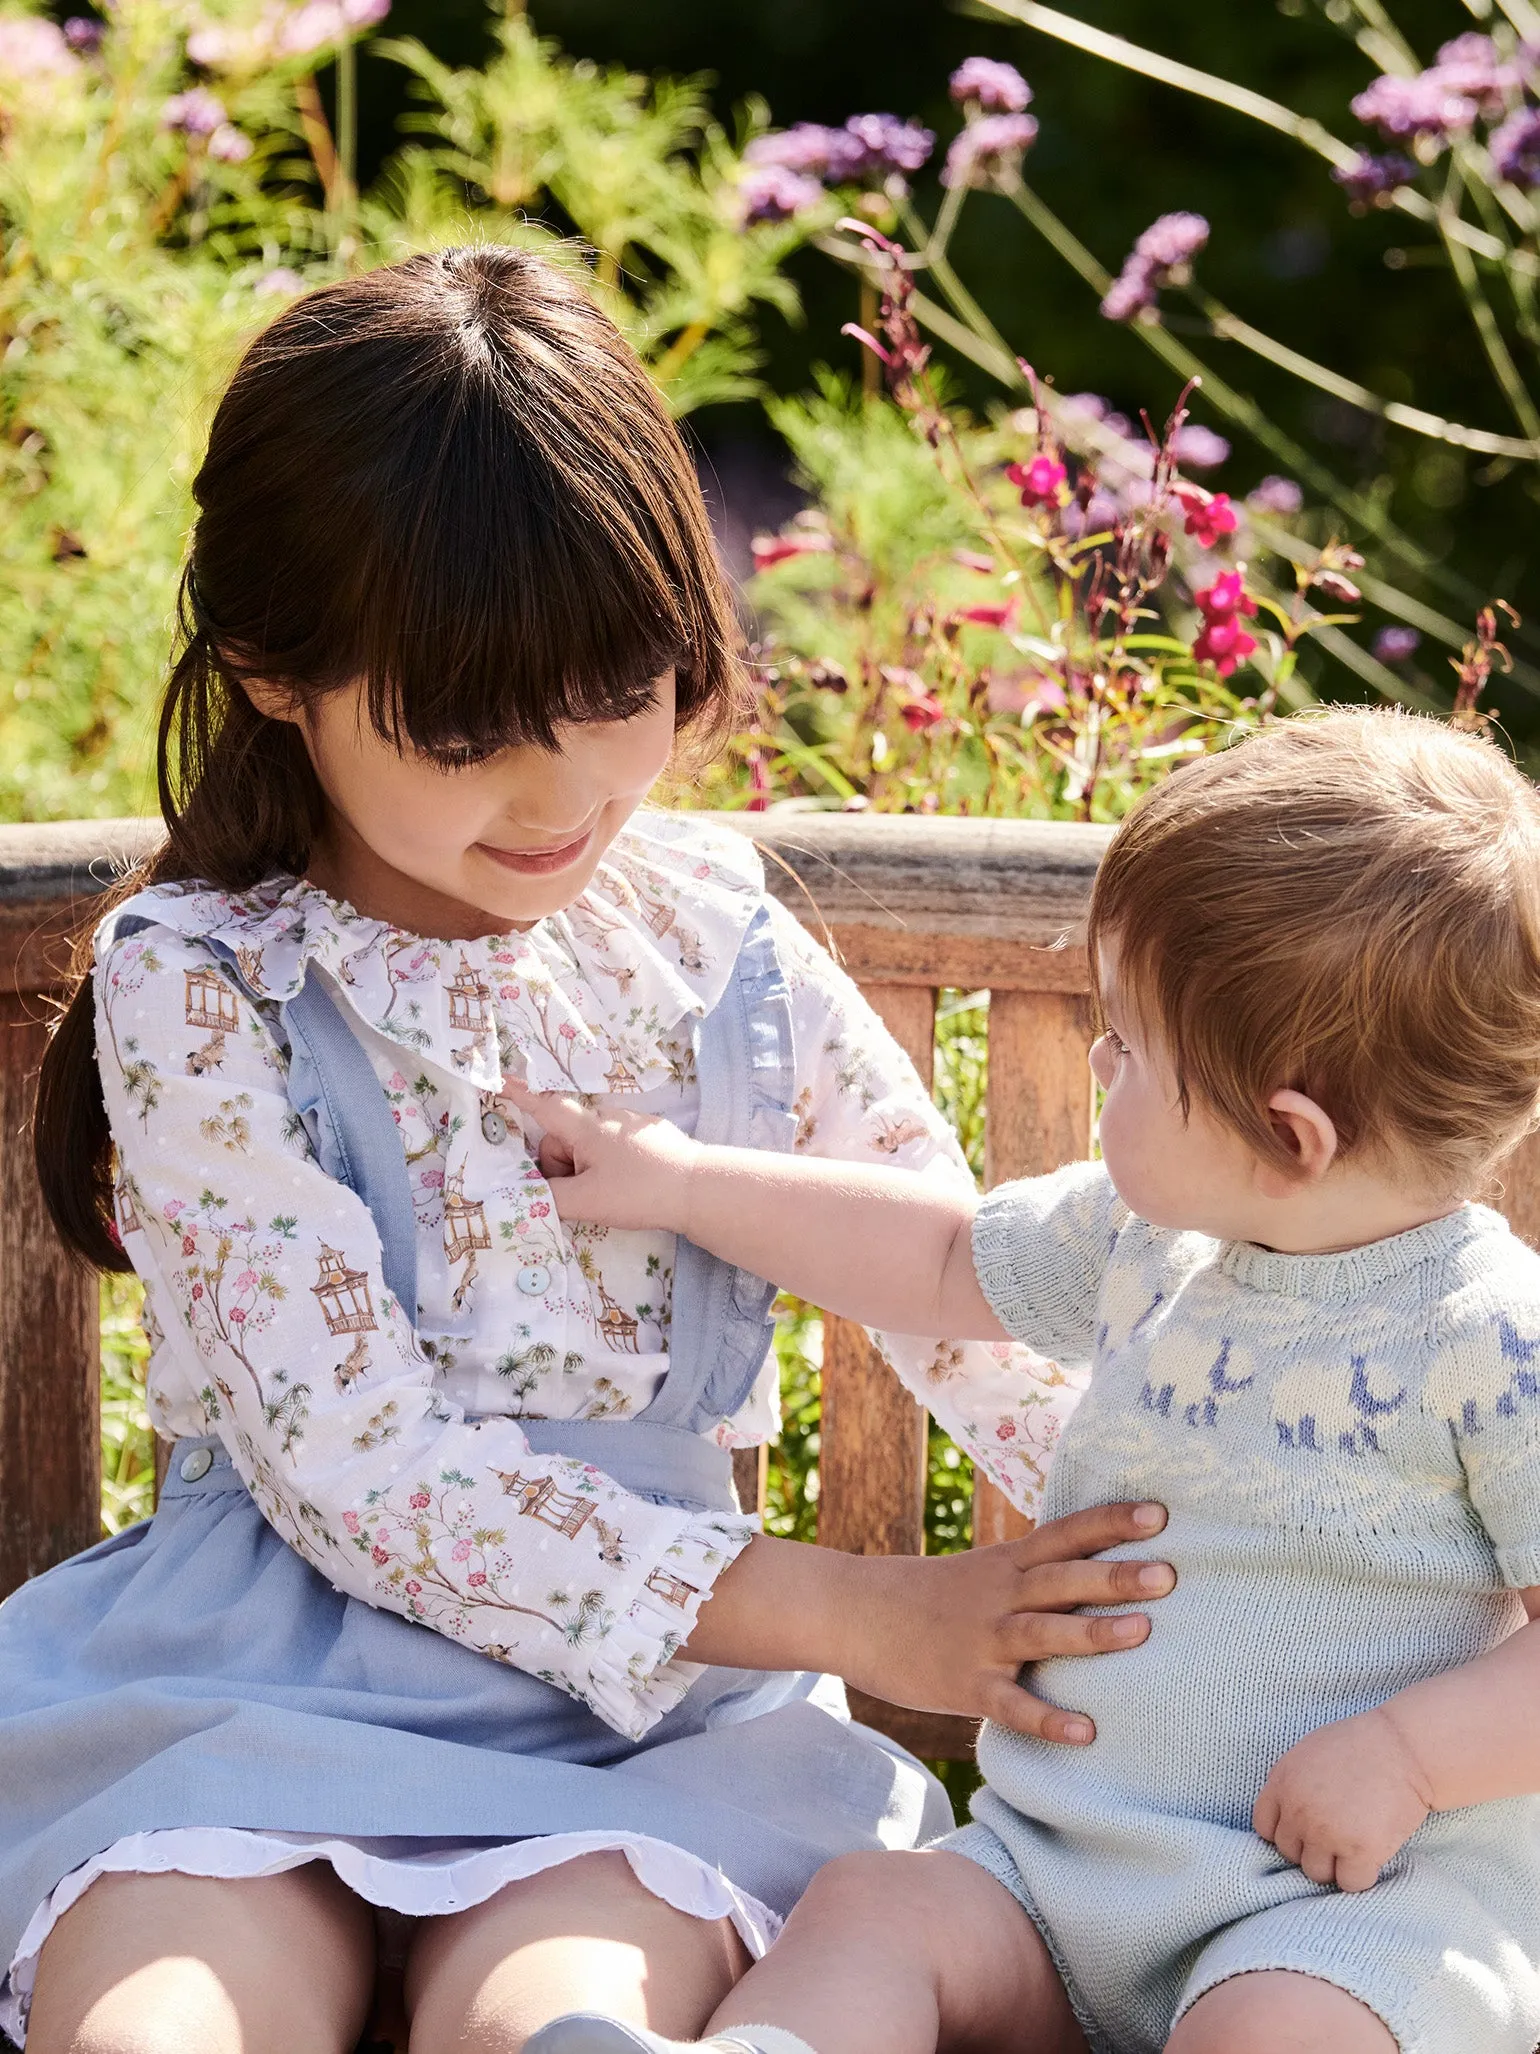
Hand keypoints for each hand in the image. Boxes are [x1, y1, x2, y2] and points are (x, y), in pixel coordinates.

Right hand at [502, 1081, 698, 1232]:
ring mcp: (632, 1126)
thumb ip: (549, 1197)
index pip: (543, 1107)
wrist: (700, 1189)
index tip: (499, 1080)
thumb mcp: (586, 1200)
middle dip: (561, 1166)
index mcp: (587, 1128)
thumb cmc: (639, 1190)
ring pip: (590, 1147)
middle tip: (579, 1195)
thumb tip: (528, 1192)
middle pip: (564, 1138)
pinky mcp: (651, 1138)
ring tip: (609, 1195)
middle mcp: (608, 1118)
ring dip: (585, 1170)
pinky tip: (630, 1188)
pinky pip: (614, 1149)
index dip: (519, 1096)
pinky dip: (609, 1168)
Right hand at [835, 1502, 1175, 1745]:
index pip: (1066, 1534)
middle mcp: (999, 1595)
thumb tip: (1107, 1570)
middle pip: (1062, 1580)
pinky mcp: (964, 1684)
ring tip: (1143, 1632)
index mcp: (1007, 1562)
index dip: (1110, 1522)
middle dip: (1115, 1575)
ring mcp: (981, 1639)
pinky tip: (1085, 1732)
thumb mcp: (985, 1572)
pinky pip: (1010, 1704)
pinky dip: (1046, 1718)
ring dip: (1092, 1632)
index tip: (1158, 1513)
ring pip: (1042, 1632)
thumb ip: (1037, 1573)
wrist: (855, 1613)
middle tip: (1169, 1573)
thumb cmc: (933, 1597)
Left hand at [1253, 1707, 1433, 1891]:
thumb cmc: (1360, 1746)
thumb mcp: (1309, 1754)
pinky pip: (1349, 1883)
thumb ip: (1291, 1785)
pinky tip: (1370, 1855)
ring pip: (1316, 1873)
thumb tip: (1286, 1815)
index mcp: (1282, 1783)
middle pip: (1290, 1853)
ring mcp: (1327, 1833)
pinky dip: (1360, 1875)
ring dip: (1334, 1864)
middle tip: (1337, 1833)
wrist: (1403, 1748)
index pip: (1265, 1828)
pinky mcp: (1359, 1851)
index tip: (1306, 1830)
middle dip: (1311, 1847)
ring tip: (1353, 1844)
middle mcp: (1298, 1811)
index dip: (1286, 1831)